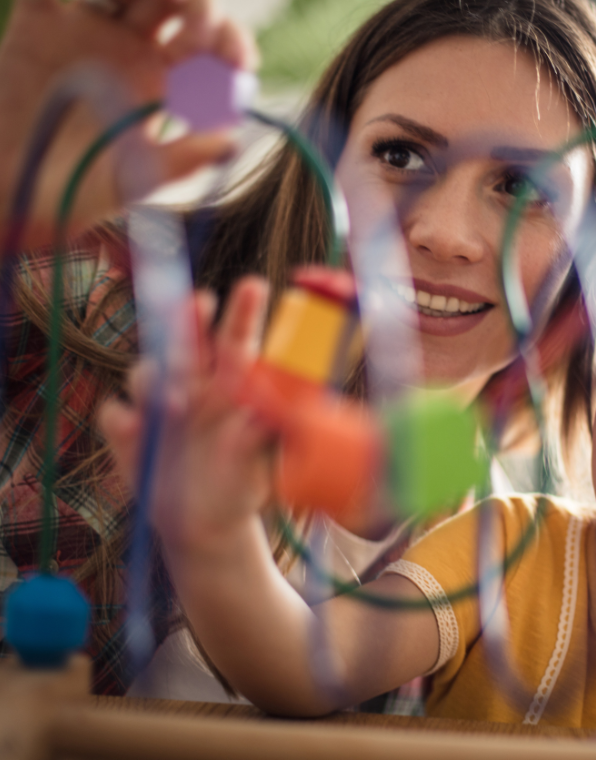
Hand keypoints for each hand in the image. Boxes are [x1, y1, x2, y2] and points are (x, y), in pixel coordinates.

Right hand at [0, 0, 257, 248]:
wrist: (15, 195)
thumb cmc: (80, 193)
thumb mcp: (139, 181)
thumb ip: (183, 160)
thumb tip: (232, 141)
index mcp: (165, 84)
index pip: (211, 48)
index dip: (232, 44)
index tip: (239, 62)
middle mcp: (131, 51)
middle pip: (176, 1)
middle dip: (201, 5)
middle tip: (199, 32)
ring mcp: (86, 32)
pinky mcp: (36, 25)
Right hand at [99, 277, 275, 553]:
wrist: (206, 525)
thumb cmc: (242, 486)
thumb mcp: (261, 465)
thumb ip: (262, 437)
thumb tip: (266, 413)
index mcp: (233, 387)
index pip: (239, 340)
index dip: (245, 311)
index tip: (255, 285)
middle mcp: (195, 385)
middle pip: (188, 339)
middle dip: (191, 316)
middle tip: (202, 301)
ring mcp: (158, 405)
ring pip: (147, 370)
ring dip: (156, 378)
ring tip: (176, 404)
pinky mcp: (128, 431)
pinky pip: (115, 413)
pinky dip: (122, 420)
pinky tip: (136, 434)